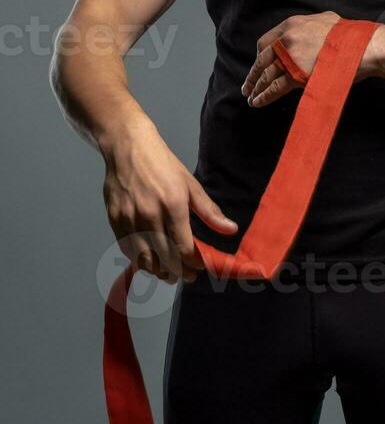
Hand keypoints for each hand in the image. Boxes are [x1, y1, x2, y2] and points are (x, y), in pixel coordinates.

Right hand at [101, 118, 238, 284]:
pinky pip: (127, 250)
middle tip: (185, 276)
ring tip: (168, 272)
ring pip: (144, 259)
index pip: (184, 248)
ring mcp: (129, 219)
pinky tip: (149, 259)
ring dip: (157, 270)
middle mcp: (150, 215)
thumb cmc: (162, 164)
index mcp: (173, 205)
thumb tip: (231, 230)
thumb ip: (209, 211)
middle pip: (164, 259)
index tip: (198, 268)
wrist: (128, 147)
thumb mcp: (190, 184)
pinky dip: (139, 259)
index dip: (192, 263)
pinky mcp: (114, 219)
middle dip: (178, 272)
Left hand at [241, 11, 378, 107]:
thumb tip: (308, 31)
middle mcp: (287, 39)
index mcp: (292, 25)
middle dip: (253, 74)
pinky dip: (264, 96)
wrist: (361, 48)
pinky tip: (258, 102)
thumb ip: (310, 26)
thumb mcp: (326, 20)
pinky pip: (274, 87)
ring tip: (251, 98)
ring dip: (256, 87)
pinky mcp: (296, 75)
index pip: (266, 41)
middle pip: (262, 59)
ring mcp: (290, 57)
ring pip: (266, 74)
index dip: (260, 56)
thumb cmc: (349, 36)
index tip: (259, 65)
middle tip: (247, 86)